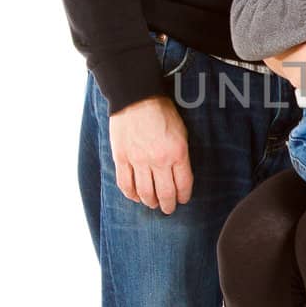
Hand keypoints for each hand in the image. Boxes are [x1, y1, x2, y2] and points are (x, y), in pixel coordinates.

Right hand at [109, 96, 192, 213]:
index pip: (183, 184)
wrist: (136, 97)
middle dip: (168, 205)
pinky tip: (136, 197)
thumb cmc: (161, 111)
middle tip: (168, 209)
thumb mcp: (181, 131)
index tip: (182, 200)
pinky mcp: (122, 158)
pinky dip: (131, 194)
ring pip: (145, 193)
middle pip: (165, 193)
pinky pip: (125, 184)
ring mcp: (138, 161)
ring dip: (150, 202)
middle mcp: (159, 160)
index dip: (183, 196)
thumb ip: (181, 154)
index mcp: (177, 152)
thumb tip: (179, 173)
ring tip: (153, 204)